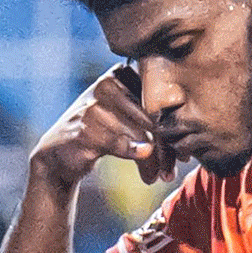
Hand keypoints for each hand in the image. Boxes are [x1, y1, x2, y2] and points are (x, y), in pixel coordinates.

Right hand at [28, 65, 176, 193]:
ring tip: (157, 178)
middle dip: (166, 150)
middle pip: (152, 117)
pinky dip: (136, 157)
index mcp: (120, 74)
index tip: (184, 156)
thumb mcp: (128, 120)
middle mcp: (107, 85)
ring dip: (153, 162)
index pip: (158, 101)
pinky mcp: (85, 128)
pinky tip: (147, 173)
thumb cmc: (102, 135)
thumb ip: (154, 120)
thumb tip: (191, 138)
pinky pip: (121, 144)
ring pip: (141, 134)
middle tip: (171, 172)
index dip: (174, 130)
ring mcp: (94, 105)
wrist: (60, 154)